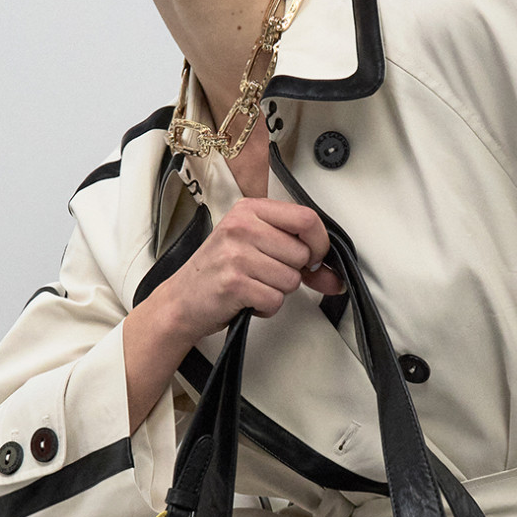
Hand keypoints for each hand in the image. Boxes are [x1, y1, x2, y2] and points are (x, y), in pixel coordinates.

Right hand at [161, 197, 342, 339]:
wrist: (182, 300)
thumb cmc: (218, 271)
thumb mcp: (253, 247)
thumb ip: (295, 254)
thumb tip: (334, 276)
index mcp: (249, 209)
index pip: (306, 218)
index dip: (320, 243)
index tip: (314, 257)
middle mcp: (242, 227)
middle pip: (302, 254)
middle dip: (293, 273)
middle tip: (266, 274)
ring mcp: (236, 254)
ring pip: (291, 280)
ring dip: (277, 291)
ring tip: (252, 285)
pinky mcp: (234, 283)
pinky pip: (275, 300)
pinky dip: (266, 307)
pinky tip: (247, 299)